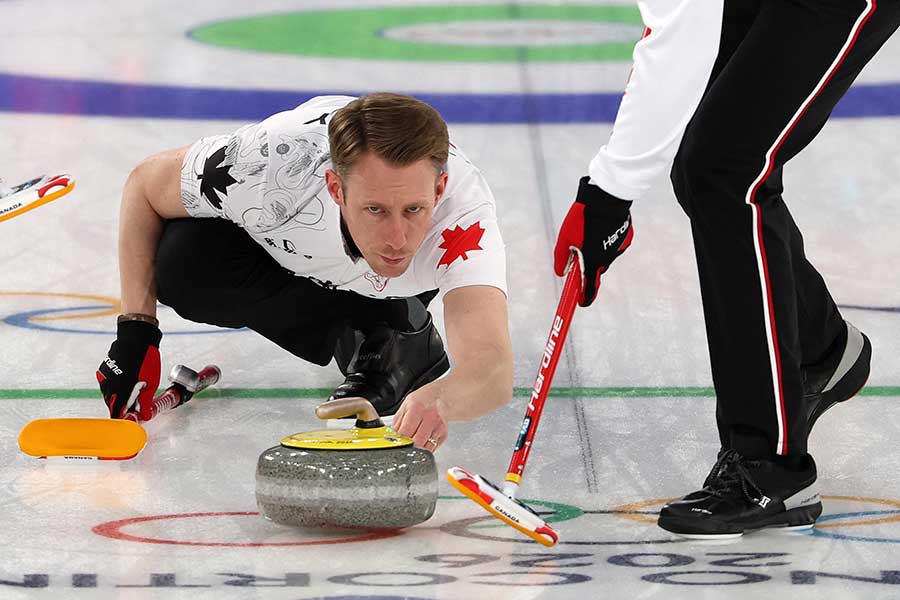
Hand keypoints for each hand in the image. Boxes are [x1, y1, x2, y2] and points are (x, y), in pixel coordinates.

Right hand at [96, 319, 161, 418]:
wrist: (136, 339)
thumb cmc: (146, 360)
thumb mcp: (150, 383)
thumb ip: (145, 401)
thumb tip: (145, 416)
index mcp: (121, 391)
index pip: (117, 413)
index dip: (123, 418)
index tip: (130, 420)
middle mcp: (109, 386)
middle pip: (112, 404)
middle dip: (121, 408)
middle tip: (133, 407)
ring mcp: (104, 378)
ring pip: (109, 394)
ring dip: (118, 397)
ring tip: (131, 392)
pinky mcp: (103, 371)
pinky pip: (107, 384)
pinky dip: (114, 387)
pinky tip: (124, 382)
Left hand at [393, 385, 448, 451]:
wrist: (439, 397)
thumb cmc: (420, 402)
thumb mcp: (404, 408)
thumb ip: (397, 424)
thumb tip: (391, 439)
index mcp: (417, 409)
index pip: (405, 432)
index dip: (399, 440)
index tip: (395, 443)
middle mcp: (430, 418)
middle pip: (417, 442)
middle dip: (408, 447)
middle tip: (404, 445)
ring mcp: (438, 427)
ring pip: (425, 448)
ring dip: (417, 450)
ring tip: (412, 443)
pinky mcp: (443, 435)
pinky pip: (431, 448)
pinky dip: (424, 448)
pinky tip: (422, 441)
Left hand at [554, 176, 633, 305]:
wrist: (606, 197)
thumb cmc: (582, 218)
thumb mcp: (564, 238)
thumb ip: (561, 259)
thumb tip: (560, 273)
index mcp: (594, 262)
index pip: (590, 288)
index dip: (584, 298)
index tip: (581, 304)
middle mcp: (609, 258)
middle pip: (596, 269)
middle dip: (588, 265)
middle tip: (579, 252)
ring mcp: (619, 248)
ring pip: (605, 255)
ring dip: (597, 250)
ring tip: (589, 230)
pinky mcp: (626, 237)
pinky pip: (613, 244)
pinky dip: (606, 240)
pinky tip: (601, 227)